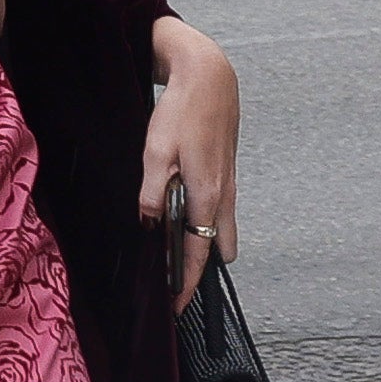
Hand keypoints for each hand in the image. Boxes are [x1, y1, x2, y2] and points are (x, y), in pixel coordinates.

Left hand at [137, 18, 241, 306]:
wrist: (209, 76)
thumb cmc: (181, 111)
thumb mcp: (155, 153)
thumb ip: (152, 194)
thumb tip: (150, 226)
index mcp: (208, 194)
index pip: (199, 253)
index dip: (187, 282)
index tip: (177, 305)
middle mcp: (225, 194)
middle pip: (218, 247)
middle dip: (200, 269)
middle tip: (177, 284)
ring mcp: (229, 181)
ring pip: (222, 227)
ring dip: (205, 245)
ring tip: (178, 255)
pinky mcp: (226, 170)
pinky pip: (221, 209)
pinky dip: (207, 223)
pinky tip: (186, 218)